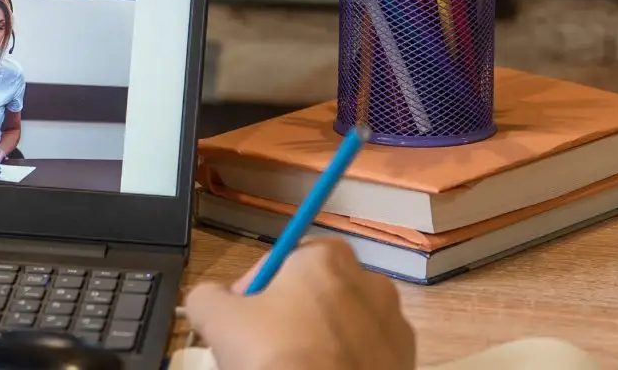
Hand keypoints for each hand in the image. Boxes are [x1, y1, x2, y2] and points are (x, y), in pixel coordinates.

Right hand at [183, 240, 413, 369]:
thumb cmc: (275, 356)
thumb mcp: (216, 318)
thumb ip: (207, 296)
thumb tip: (211, 299)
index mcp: (327, 259)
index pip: (282, 261)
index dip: (257, 289)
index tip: (243, 319)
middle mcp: (371, 282)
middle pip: (317, 293)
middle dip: (292, 315)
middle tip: (266, 348)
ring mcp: (396, 326)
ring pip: (345, 326)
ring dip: (322, 340)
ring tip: (296, 367)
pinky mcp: (409, 363)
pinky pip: (368, 356)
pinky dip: (346, 364)